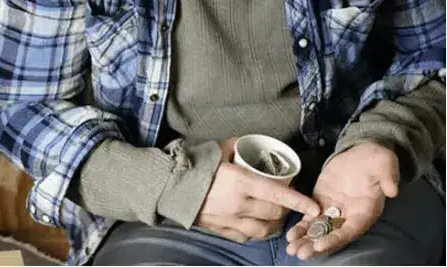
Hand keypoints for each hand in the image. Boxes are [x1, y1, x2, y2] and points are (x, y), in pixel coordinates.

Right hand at [195, 138, 320, 242]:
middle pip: (274, 213)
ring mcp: (230, 220)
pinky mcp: (221, 229)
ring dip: (273, 224)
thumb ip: (238, 145)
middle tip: (286, 202)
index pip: (279, 195)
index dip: (299, 202)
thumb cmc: (194, 166)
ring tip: (274, 216)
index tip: (314, 207)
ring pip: (263, 230)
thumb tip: (253, 142)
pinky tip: (256, 225)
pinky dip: (255, 232)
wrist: (169, 186)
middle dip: (285, 209)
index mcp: (242, 183)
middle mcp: (239, 204)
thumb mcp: (218, 150)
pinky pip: (246, 237)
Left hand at [286, 142, 398, 259]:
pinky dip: (301, 228)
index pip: (351, 230)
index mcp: (366, 211)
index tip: (320, 245)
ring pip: (319, 230)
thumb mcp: (385, 163)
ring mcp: (334, 211)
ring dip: (306, 241)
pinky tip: (290, 236)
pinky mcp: (321, 203)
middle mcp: (349, 216)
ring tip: (291, 249)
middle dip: (316, 246)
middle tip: (301, 254)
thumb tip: (393, 190)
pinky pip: (310, 219)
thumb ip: (388, 176)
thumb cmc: (376, 160)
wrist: (361, 154)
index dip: (336, 239)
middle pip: (332, 236)